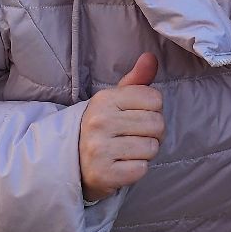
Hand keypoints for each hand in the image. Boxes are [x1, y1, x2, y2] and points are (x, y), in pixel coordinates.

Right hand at [78, 53, 163, 202]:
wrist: (73, 164)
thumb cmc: (103, 128)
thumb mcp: (115, 101)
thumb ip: (136, 80)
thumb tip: (151, 57)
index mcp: (104, 100)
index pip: (155, 99)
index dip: (152, 110)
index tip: (136, 117)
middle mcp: (99, 122)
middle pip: (157, 124)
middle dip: (152, 133)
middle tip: (134, 137)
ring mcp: (99, 149)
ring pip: (151, 148)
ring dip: (145, 153)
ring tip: (127, 151)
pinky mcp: (103, 174)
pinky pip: (142, 169)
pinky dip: (137, 169)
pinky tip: (122, 165)